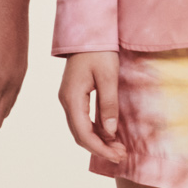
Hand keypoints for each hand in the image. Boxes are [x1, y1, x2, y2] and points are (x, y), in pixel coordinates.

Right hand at [59, 50, 124, 166]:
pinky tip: (110, 134)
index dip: (100, 148)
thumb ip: (108, 104)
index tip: (118, 156)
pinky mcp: (74, 96)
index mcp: (72, 97)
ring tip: (118, 148)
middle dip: (100, 148)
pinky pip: (82, 120)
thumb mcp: (108, 76)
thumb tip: (110, 132)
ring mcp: (69, 99)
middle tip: (121, 155)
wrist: (88, 31)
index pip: (83, 132)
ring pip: (80, 129)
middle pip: (80, 135)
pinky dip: (95, 130)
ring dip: (98, 141)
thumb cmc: (99, 50)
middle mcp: (66, 101)